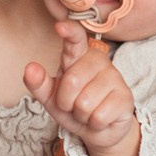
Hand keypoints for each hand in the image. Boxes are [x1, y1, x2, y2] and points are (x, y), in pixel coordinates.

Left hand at [23, 23, 141, 155]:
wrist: (99, 129)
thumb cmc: (73, 107)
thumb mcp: (51, 97)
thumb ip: (39, 83)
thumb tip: (30, 68)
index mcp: (78, 56)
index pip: (75, 40)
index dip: (69, 32)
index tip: (60, 26)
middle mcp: (98, 61)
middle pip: (71, 82)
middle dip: (67, 102)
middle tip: (74, 104)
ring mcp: (114, 77)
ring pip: (84, 103)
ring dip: (81, 115)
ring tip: (88, 111)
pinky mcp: (125, 96)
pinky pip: (99, 116)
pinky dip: (94, 123)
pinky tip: (101, 117)